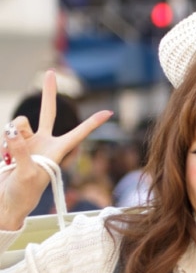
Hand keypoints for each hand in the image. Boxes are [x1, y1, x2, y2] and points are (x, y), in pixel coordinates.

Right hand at [1, 71, 111, 229]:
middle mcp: (45, 143)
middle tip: (51, 72)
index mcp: (57, 152)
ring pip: (19, 123)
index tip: (108, 111)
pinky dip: (4, 141)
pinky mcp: (13, 144)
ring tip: (11, 155)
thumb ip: (21, 151)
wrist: (7, 200)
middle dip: (48, 93)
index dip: (92, 123)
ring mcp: (28, 142)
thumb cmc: (23, 193)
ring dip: (13, 132)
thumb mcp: (26, 175)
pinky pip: (7, 132)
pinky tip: (5, 156)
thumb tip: (14, 131)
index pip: (78, 134)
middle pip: (47, 113)